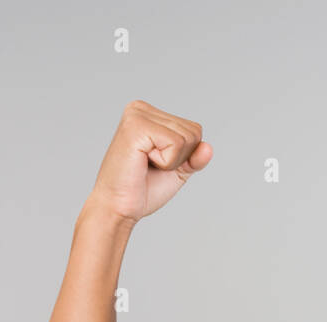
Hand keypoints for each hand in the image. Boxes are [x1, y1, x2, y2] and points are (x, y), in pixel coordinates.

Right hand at [85, 100, 211, 224]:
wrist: (118, 208)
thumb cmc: (141, 190)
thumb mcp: (177, 171)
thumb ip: (194, 158)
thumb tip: (208, 147)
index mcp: (149, 114)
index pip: (194, 129)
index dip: (184, 156)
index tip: (156, 164)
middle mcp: (140, 108)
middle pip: (194, 131)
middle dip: (179, 158)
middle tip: (150, 167)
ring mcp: (137, 115)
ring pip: (187, 137)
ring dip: (171, 161)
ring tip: (145, 165)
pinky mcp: (136, 126)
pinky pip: (176, 143)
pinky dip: (166, 161)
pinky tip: (143, 162)